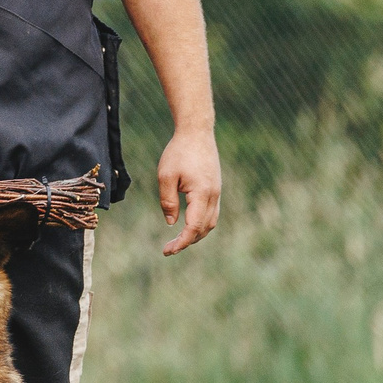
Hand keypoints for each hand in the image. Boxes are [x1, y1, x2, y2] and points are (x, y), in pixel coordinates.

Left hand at [156, 126, 220, 255]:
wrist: (197, 132)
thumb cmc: (179, 152)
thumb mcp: (165, 176)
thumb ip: (168, 201)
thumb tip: (171, 223)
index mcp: (202, 194)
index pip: (194, 227)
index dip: (182, 242)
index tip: (168, 251)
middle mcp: (214, 196)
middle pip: (204, 228)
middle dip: (188, 241)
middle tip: (168, 248)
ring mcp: (217, 192)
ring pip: (210, 222)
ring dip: (196, 234)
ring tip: (178, 240)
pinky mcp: (215, 188)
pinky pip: (211, 213)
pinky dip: (201, 224)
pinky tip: (188, 224)